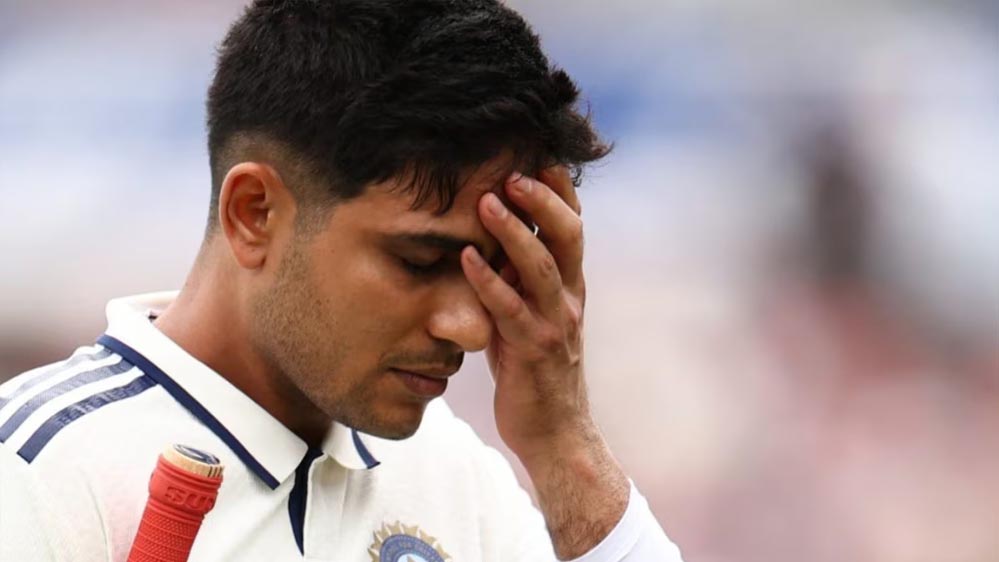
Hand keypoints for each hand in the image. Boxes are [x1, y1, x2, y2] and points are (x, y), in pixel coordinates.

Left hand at [461, 167, 629, 557]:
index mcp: (571, 285)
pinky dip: (488, 281)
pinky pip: (511, 310)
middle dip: (543, 199)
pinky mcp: (534, 351)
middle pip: (567, 236)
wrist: (555, 431)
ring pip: (541, 267)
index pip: (571, 227)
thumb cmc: (536, 368)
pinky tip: (466, 257)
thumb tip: (492, 237)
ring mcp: (555, 324)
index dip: (559, 190)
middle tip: (514, 169)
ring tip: (487, 200)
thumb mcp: (532, 314)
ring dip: (514, 231)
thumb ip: (520, 279)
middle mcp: (570, 298)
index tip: (538, 154)